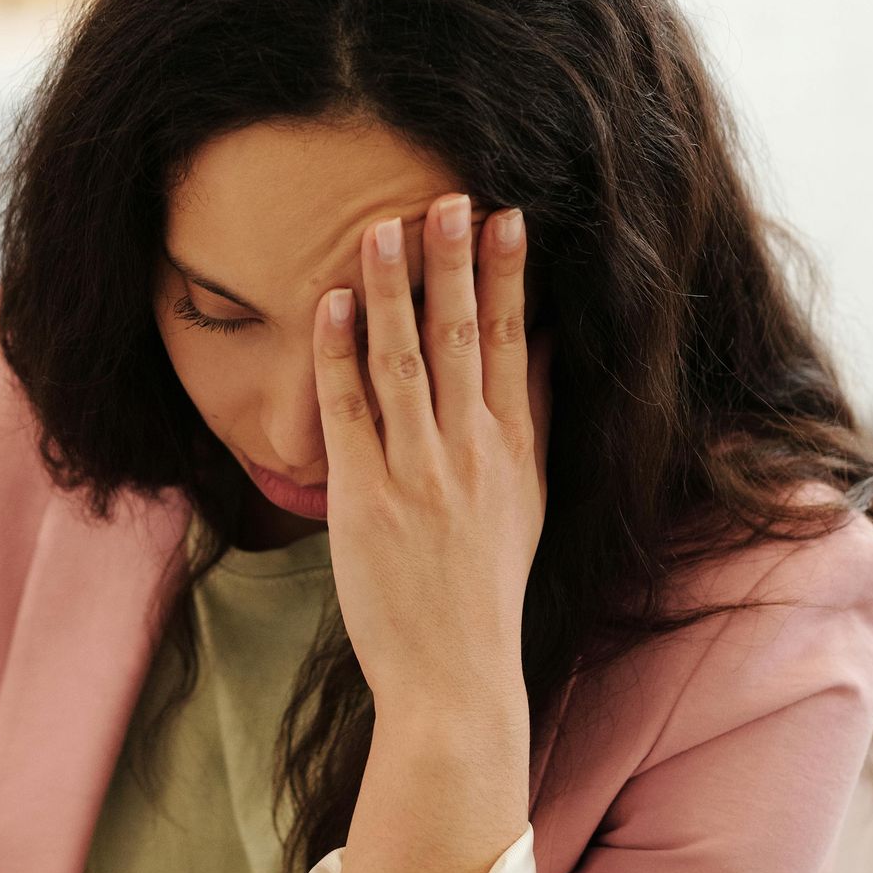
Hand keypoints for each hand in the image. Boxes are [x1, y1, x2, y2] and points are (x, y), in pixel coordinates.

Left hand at [314, 195, 543, 872]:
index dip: (509, 279)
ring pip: (407, 362)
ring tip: (382, 226)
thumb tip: (539, 349)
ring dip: (394, 290)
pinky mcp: (365, 498)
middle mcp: (473, 455)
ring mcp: (419, 475)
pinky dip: (341, 354)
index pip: (515, 346)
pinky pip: (350, 411)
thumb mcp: (527, 503)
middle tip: (447, 194)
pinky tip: (332, 304)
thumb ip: (533, 421)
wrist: (455, 679)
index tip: (507, 216)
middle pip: (465, 339)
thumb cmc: (484, 593)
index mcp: (515, 453)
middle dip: (455, 263)